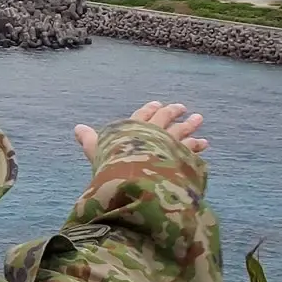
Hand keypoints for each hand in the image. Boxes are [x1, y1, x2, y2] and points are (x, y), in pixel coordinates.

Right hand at [74, 101, 208, 160]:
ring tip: (198, 119)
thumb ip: (90, 141)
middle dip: (173, 112)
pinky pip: (192, 148)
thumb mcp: (97, 151)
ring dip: (190, 125)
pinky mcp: (182, 156)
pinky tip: (204, 143)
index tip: (156, 104)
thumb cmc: (115, 164)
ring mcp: (170, 143)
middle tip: (181, 107)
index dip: (148, 110)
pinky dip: (197, 145)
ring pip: (181, 131)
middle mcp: (153, 132)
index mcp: (134, 128)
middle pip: (165, 118)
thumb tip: (77, 128)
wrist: (139, 177)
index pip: (141, 115)